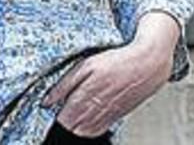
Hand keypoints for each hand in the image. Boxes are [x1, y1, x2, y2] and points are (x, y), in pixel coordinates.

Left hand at [41, 15, 177, 136]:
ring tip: (73, 112)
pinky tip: (86, 116)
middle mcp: (95, 112)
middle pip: (70, 129)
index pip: (61, 120)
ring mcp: (105, 118)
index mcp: (84, 98)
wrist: (147, 66)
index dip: (53, 115)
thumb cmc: (117, 61)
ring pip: (83, 133)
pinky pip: (96, 131)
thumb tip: (46, 101)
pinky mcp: (114, 119)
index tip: (49, 107)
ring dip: (75, 125)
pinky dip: (87, 127)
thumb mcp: (85, 66)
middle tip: (61, 108)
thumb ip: (64, 85)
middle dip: (63, 120)